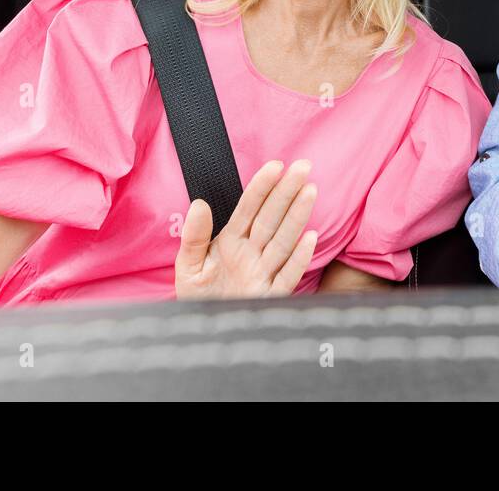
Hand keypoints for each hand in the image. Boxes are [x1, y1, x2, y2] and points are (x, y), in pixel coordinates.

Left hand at [175, 159, 318, 299]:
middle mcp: (251, 253)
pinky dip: (299, 258)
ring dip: (298, 216)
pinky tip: (311, 238)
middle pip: (271, 218)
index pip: (249, 208)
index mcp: (231, 241)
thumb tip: (198, 204)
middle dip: (287, 192)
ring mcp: (263, 273)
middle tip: (303, 167)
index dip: (261, 187)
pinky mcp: (269, 296)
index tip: (275, 165)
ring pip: (283, 241)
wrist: (202, 332)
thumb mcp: (187, 266)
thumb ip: (194, 236)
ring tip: (310, 191)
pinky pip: (287, 276)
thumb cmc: (198, 297)